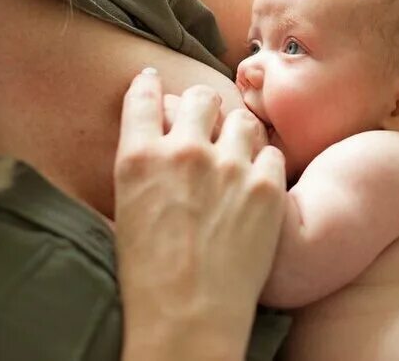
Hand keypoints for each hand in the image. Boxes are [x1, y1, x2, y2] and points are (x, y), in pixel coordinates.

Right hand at [114, 72, 286, 359]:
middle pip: (200, 98)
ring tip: (237, 152)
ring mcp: (229, 166)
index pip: (145, 96)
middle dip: (202, 106)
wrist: (190, 316)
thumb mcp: (127, 209)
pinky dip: (265, 164)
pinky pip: (271, 153)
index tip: (155, 81)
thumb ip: (145, 166)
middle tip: (207, 119)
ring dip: (238, 132)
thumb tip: (160, 139)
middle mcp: (184, 152)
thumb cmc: (149, 275)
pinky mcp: (266, 185)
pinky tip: (258, 181)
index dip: (151, 85)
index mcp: (138, 157)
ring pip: (242, 119)